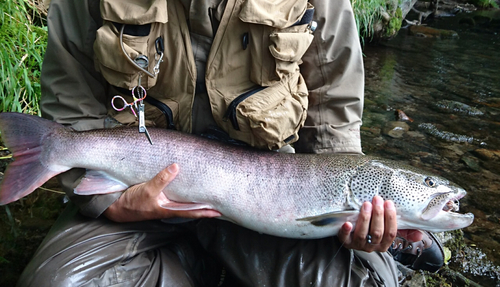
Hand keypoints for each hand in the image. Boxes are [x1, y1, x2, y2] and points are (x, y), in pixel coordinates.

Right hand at [103, 163, 221, 221]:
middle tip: (216, 203)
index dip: (206, 212)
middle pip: (190, 208)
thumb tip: (176, 167)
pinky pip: (173, 197)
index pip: (192, 212)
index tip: (219, 211)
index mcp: (169, 209)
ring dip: (193, 200)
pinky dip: (181, 193)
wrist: (115, 206)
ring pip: (182, 203)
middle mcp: (168, 208)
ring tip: (204, 196)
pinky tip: (182, 188)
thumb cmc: (131, 203)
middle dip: (203, 207)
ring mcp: (162, 204)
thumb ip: (162, 179)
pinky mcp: (156, 198)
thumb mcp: (148, 190)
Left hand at [337, 196, 420, 251]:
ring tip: (366, 204)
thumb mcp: (389, 229)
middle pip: (377, 233)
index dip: (391, 218)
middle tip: (377, 199)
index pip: (391, 233)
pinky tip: (348, 223)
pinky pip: (344, 238)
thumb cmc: (374, 228)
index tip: (388, 203)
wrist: (352, 233)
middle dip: (378, 215)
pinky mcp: (345, 241)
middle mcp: (372, 246)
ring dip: (365, 218)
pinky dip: (346, 231)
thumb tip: (419, 235)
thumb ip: (405, 231)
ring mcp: (357, 245)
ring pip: (363, 234)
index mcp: (384, 244)